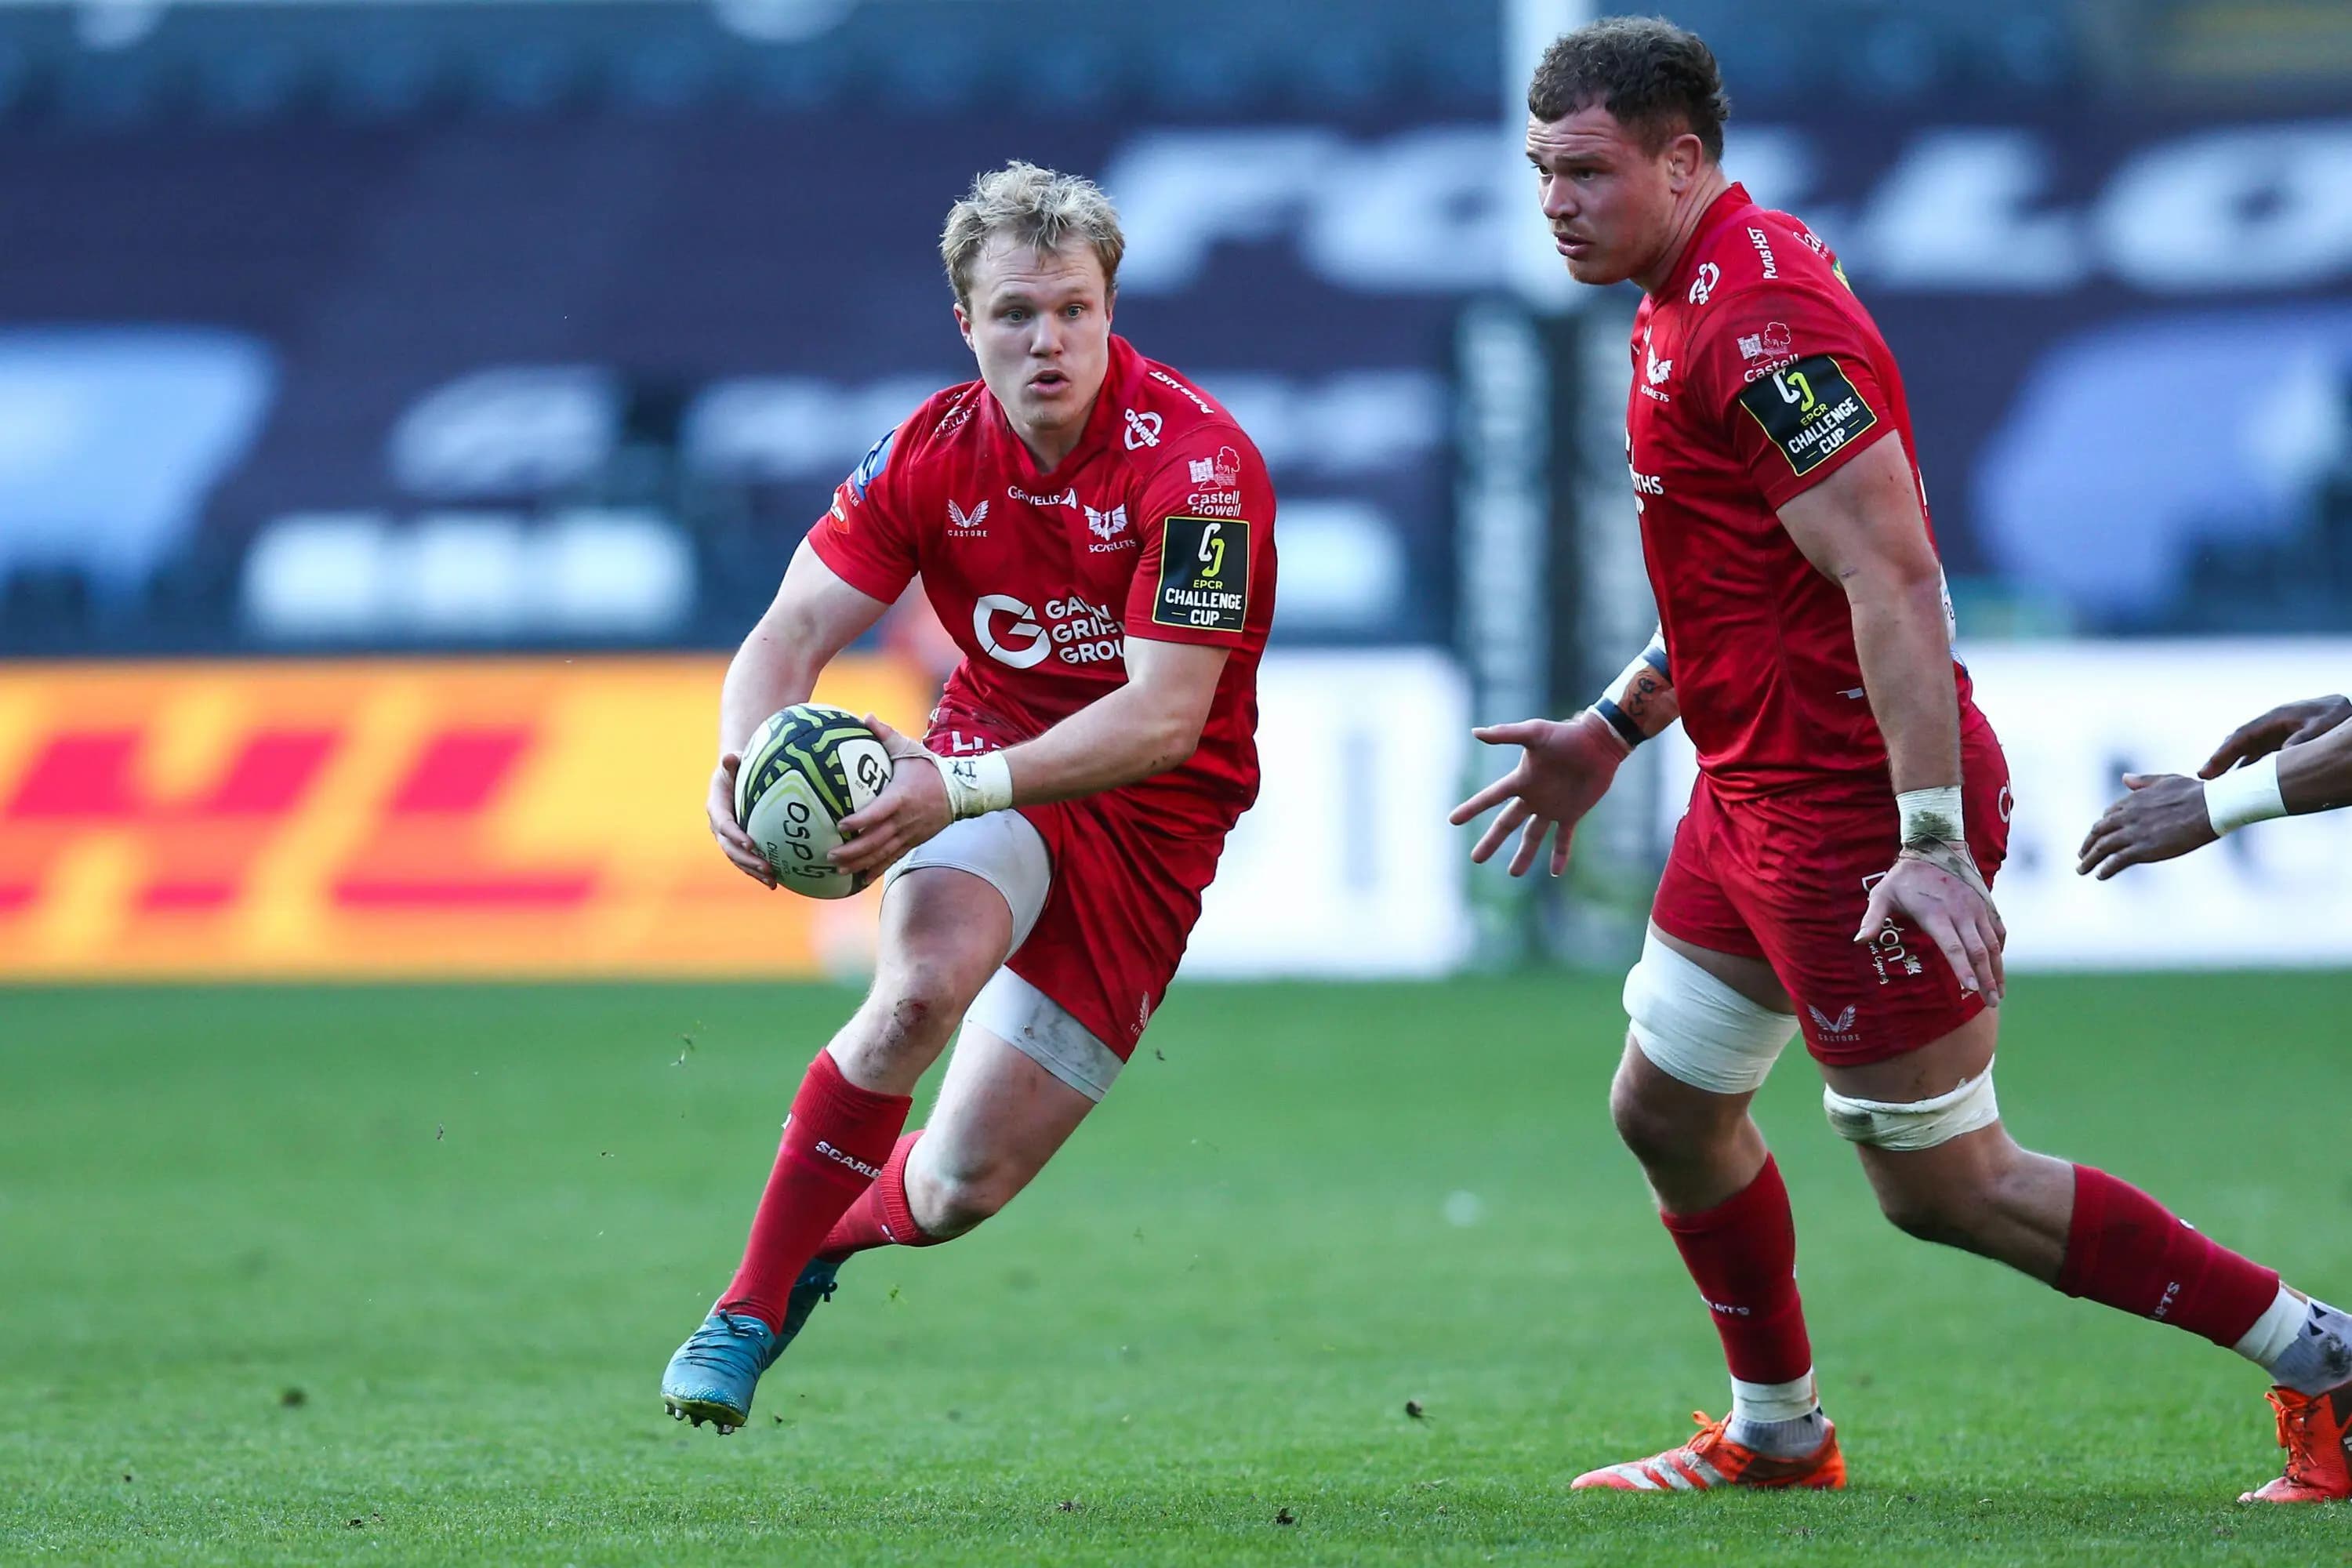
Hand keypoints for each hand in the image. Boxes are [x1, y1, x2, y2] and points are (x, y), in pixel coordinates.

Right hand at [707, 752, 776, 888]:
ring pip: (738, 859)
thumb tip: (730, 758)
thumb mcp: (734, 764)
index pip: (724, 824)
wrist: (734, 778)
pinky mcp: (738, 846)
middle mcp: (719, 827)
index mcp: (717, 807)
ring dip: (754, 871)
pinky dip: (758, 873)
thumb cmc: (737, 768)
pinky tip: (775, 883)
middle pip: (731, 848)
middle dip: (748, 860)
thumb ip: (732, 763)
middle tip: (767, 867)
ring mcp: (728, 839)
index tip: (751, 844)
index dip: (735, 835)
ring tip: (772, 880)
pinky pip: (746, 862)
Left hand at [831, 716, 951, 878]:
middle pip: (876, 840)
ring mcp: (910, 834)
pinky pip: (892, 858)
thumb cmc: (930, 767)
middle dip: (852, 850)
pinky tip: (859, 878)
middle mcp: (905, 820)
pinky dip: (875, 869)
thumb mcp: (908, 748)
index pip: (878, 812)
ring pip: (882, 853)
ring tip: (838, 868)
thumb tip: (864, 716)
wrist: (961, 790)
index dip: (860, 821)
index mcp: (901, 797)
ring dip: (859, 863)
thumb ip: (885, 734)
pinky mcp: (913, 842)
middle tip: (829, 854)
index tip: (840, 825)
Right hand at [1448, 712, 1625, 877]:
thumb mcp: (1535, 732)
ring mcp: (1552, 807)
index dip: (1472, 808)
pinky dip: (1561, 854)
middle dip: (1491, 842)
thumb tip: (1475, 732)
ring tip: (1514, 874)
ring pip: (1532, 836)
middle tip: (1476, 859)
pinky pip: (1563, 838)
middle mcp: (1532, 797)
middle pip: (1506, 824)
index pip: (1490, 798)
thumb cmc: (1567, 734)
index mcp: (1521, 780)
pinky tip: (1556, 872)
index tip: (1453, 820)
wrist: (1599, 743)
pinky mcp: (1572, 813)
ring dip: (1524, 855)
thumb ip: (1506, 734)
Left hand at [1854, 845, 2004, 1003]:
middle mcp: (1961, 912)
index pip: (1953, 947)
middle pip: (1978, 951)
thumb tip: (1858, 941)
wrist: (1935, 845)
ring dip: (1997, 970)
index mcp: (1936, 914)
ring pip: (1992, 944)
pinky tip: (1999, 967)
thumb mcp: (1882, 894)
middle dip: (1985, 979)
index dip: (1962, 969)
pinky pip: (1998, 930)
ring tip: (1998, 993)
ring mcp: (1977, 908)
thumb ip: (1872, 919)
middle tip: (1991, 1002)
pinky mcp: (1986, 904)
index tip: (1970, 989)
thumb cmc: (1904, 877)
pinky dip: (2000, 950)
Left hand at [2075, 772, 2215, 878]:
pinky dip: (2106, 869)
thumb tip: (2124, 777)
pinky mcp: (2143, 849)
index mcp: (2133, 800)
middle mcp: (2128, 816)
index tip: (2099, 835)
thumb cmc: (2194, 793)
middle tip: (2081, 855)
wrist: (2210, 808)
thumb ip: (2143, 781)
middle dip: (2088, 844)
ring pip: (2102, 847)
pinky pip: (2117, 861)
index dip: (2102, 827)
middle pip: (2099, 831)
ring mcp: (2133, 833)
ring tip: (2081, 869)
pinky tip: (2100, 875)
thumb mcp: (2165, 781)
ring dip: (2089, 860)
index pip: (2109, 815)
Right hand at [2201, 694, 2351, 777]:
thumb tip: (2279, 757)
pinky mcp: (2286, 739)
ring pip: (2250, 749)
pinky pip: (2262, 753)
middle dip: (2221, 759)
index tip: (2207, 772)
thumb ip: (2299, 741)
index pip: (2242, 737)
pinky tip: (2243, 779)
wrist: (2350, 710)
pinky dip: (2250, 765)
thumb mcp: (2320, 728)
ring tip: (2218, 782)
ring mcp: (2279, 732)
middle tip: (2203, 779)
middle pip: (2241, 742)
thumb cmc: (2337, 719)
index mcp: (2277, 718)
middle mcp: (2273, 724)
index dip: (2222, 754)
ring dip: (2234, 764)